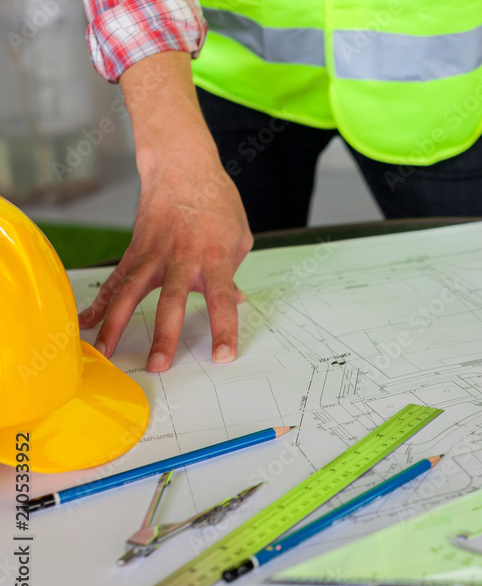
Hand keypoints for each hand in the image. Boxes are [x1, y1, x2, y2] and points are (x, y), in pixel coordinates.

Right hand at [79, 160, 251, 371]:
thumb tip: (236, 301)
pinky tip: (86, 324)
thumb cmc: (217, 202)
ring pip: (131, 294)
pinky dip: (98, 303)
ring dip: (117, 325)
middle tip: (159, 365)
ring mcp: (154, 256)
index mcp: (214, 259)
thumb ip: (234, 273)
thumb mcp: (239, 237)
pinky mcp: (135, 251)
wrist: (183, 167)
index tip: (223, 356)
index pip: (223, 301)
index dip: (224, 330)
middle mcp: (182, 260)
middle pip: (172, 303)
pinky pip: (114, 281)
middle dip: (165, 336)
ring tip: (107, 353)